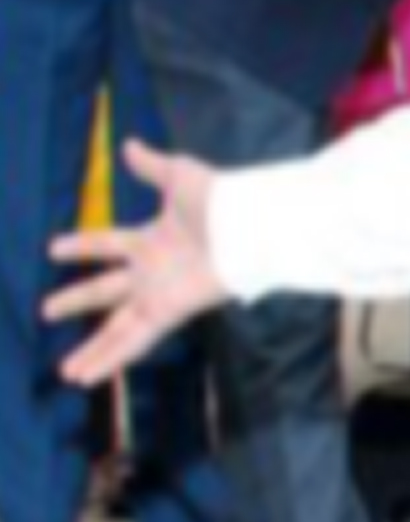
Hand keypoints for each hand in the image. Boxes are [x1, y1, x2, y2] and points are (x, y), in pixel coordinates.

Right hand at [45, 141, 227, 385]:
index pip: (106, 244)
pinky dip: (111, 360)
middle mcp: (151, 273)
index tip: (52, 249)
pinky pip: (134, 342)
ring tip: (66, 373)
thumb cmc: (222, 199)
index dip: (81, 246)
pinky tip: (90, 376)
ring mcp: (159, 296)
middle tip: (46, 311)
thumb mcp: (179, 176)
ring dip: (92, 350)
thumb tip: (127, 145)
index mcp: (150, 241)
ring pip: (116, 328)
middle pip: (104, 292)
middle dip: (76, 301)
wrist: (251, 224)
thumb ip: (151, 167)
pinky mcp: (169, 313)